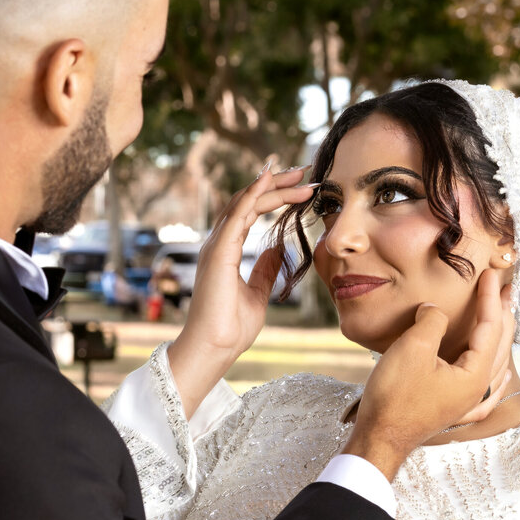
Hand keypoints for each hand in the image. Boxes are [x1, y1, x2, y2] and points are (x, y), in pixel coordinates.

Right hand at [168, 162, 314, 417]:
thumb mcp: (258, 293)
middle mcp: (219, 243)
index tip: (302, 187)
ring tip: (300, 174)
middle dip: (278, 184)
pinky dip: (252, 194)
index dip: (275, 196)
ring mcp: (216, 246)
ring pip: (245, 202)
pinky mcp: (218, 253)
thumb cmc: (230, 328)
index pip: (251, 212)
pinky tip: (269, 180)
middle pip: (248, 201)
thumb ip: (265, 270)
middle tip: (306, 171)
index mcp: (226, 251)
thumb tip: (278, 251)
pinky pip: (236, 215)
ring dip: (273, 186)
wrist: (214, 349)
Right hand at [344, 269, 515, 481]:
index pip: (490, 327)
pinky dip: (496, 376)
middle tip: (505, 290)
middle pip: (500, 345)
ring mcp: (469, 404)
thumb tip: (435, 311)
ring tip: (502, 319)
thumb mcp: (413, 348)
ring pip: (496, 366)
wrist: (379, 438)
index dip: (489, 298)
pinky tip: (500, 375)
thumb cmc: (395, 397)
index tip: (489, 275)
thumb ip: (432, 321)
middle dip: (502, 314)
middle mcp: (478, 390)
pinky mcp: (455, 411)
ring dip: (501, 339)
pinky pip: (488, 391)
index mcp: (475, 374)